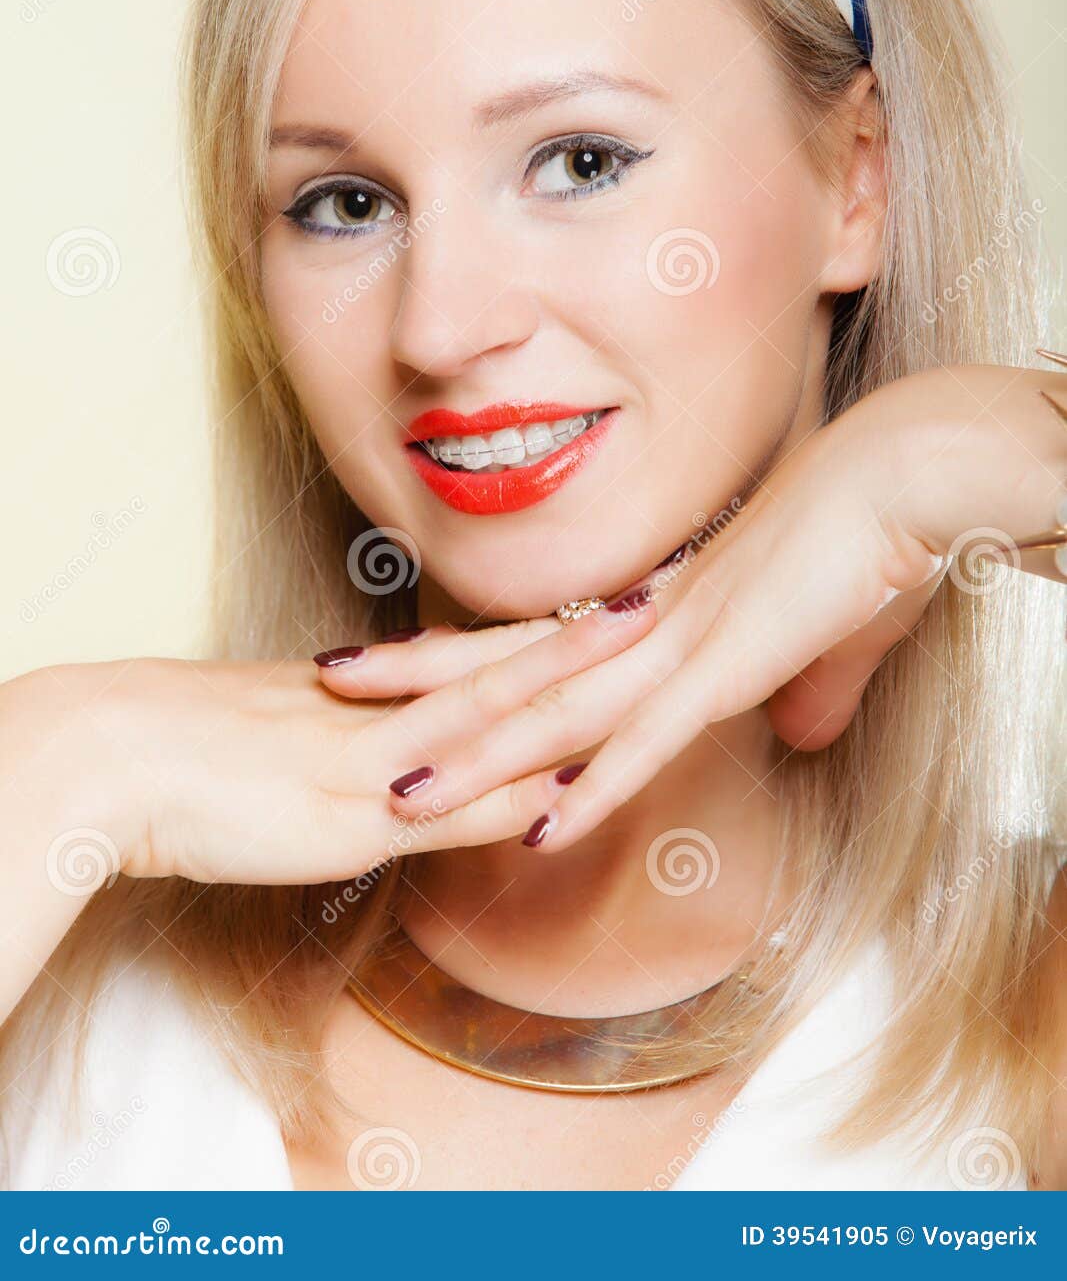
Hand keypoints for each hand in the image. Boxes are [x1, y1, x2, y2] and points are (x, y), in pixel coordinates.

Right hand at [6, 615, 653, 886]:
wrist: (116, 756)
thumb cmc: (191, 744)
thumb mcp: (293, 728)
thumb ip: (360, 729)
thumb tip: (413, 733)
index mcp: (377, 687)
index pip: (484, 647)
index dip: (554, 626)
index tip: (613, 599)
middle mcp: (389, 710)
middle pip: (507, 662)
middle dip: (590, 637)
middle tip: (666, 596)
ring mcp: (377, 755)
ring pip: (495, 718)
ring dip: (575, 695)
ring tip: (651, 665)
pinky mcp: (349, 812)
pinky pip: (445, 803)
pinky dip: (505, 796)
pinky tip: (564, 795)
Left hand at [315, 362, 1066, 850]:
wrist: (898, 478)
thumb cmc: (861, 538)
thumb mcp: (817, 631)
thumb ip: (801, 688)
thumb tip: (802, 735)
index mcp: (650, 611)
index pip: (530, 640)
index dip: (454, 655)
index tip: (388, 665)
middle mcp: (642, 627)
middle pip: (507, 664)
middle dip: (414, 689)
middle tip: (327, 692)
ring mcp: (676, 649)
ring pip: (551, 713)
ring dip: (474, 762)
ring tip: (395, 800)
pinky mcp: (726, 670)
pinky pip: (643, 741)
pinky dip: (589, 787)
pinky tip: (538, 828)